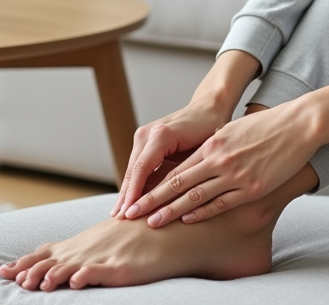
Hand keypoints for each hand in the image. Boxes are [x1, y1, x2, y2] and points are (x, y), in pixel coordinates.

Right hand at [112, 101, 228, 218]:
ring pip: (132, 168)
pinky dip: (132, 182)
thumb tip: (175, 200)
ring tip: (118, 215)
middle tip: (119, 220)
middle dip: (125, 196)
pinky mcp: (143, 139)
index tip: (129, 213)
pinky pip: (137, 164)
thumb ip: (184, 172)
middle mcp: (147, 133)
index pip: (142, 169)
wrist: (207, 108)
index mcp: (161, 135)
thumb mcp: (200, 152)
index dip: (134, 193)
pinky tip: (127, 199)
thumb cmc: (209, 130)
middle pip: (133, 170)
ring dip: (126, 191)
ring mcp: (143, 135)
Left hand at [123, 103, 316, 227]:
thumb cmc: (267, 126)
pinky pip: (221, 203)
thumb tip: (199, 160)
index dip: (153, 184)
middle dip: (152, 200)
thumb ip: (215, 146)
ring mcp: (235, 175)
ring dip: (171, 211)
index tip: (136, 196)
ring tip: (153, 223)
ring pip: (195, 196)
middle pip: (177, 183)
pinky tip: (188, 219)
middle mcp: (219, 159)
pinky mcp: (252, 187)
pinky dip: (202, 212)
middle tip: (131, 214)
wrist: (299, 125)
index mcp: (213, 144)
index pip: (176, 169)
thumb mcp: (234, 131)